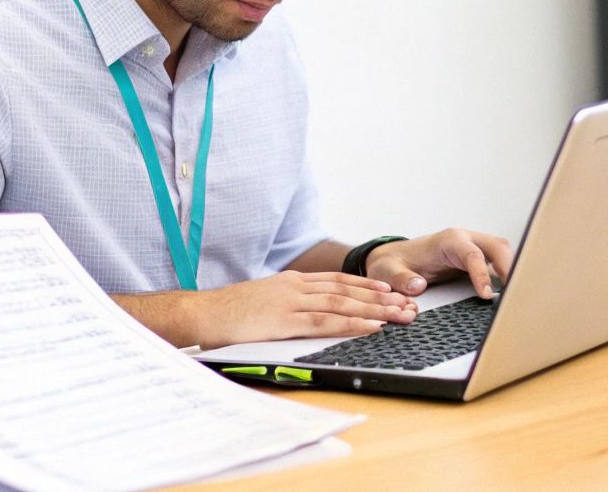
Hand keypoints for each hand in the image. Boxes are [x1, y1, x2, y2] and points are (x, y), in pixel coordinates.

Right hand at [188, 270, 417, 348]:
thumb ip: (285, 302)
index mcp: (290, 281)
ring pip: (342, 304)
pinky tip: (371, 326)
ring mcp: (290, 303)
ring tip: (399, 315)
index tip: (387, 290)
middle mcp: (295, 287)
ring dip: (374, 310)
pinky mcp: (284, 322)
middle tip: (407, 303)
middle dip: (379, 297)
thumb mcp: (262, 300)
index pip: (336, 280)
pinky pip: (325, 322)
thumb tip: (304, 311)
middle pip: (346, 289)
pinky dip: (352, 323)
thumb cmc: (227, 312)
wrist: (201, 314)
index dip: (364, 285)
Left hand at [365, 228, 514, 299]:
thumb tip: (418, 287)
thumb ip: (400, 279)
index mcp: (447, 241)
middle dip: (510, 267)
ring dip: (513, 269)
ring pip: (502, 251)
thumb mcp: (387, 271)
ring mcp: (472, 247)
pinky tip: (511, 291)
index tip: (486, 295)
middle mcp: (464, 240)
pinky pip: (499, 261)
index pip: (472, 253)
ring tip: (517, 295)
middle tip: (516, 294)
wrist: (394, 259)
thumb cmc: (393, 263)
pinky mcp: (476, 257)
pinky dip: (508, 273)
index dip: (482, 273)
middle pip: (497, 247)